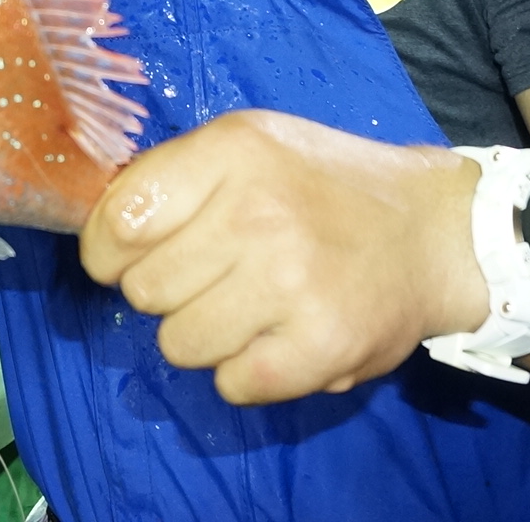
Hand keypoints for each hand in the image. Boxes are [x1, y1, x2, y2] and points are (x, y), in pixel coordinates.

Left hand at [79, 110, 487, 405]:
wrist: (433, 231)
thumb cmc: (322, 186)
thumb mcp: (247, 144)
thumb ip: (171, 177)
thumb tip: (96, 230)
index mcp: (232, 152)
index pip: (117, 223)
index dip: (110, 253)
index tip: (134, 257)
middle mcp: (258, 213)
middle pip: (143, 292)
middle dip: (170, 291)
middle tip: (218, 275)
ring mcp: (291, 283)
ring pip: (179, 345)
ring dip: (207, 335)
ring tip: (252, 306)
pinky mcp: (321, 346)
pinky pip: (231, 385)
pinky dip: (248, 373)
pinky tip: (279, 337)